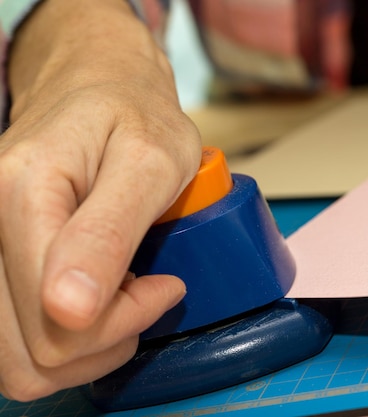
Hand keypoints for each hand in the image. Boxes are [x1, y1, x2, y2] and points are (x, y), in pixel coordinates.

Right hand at [0, 0, 200, 400]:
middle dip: (108, 336)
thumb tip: (68, 309)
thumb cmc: (134, 114)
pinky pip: (18, 341)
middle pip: (33, 354)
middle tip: (149, 289)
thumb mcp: (149, 162)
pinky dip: (64, 337)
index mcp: (21, 196)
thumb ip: (110, 232)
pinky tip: (96, 298)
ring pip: (19, 361)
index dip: (128, 316)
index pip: (62, 319)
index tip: (166, 283)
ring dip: (85, 345)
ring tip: (124, 295)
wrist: (100, 86)